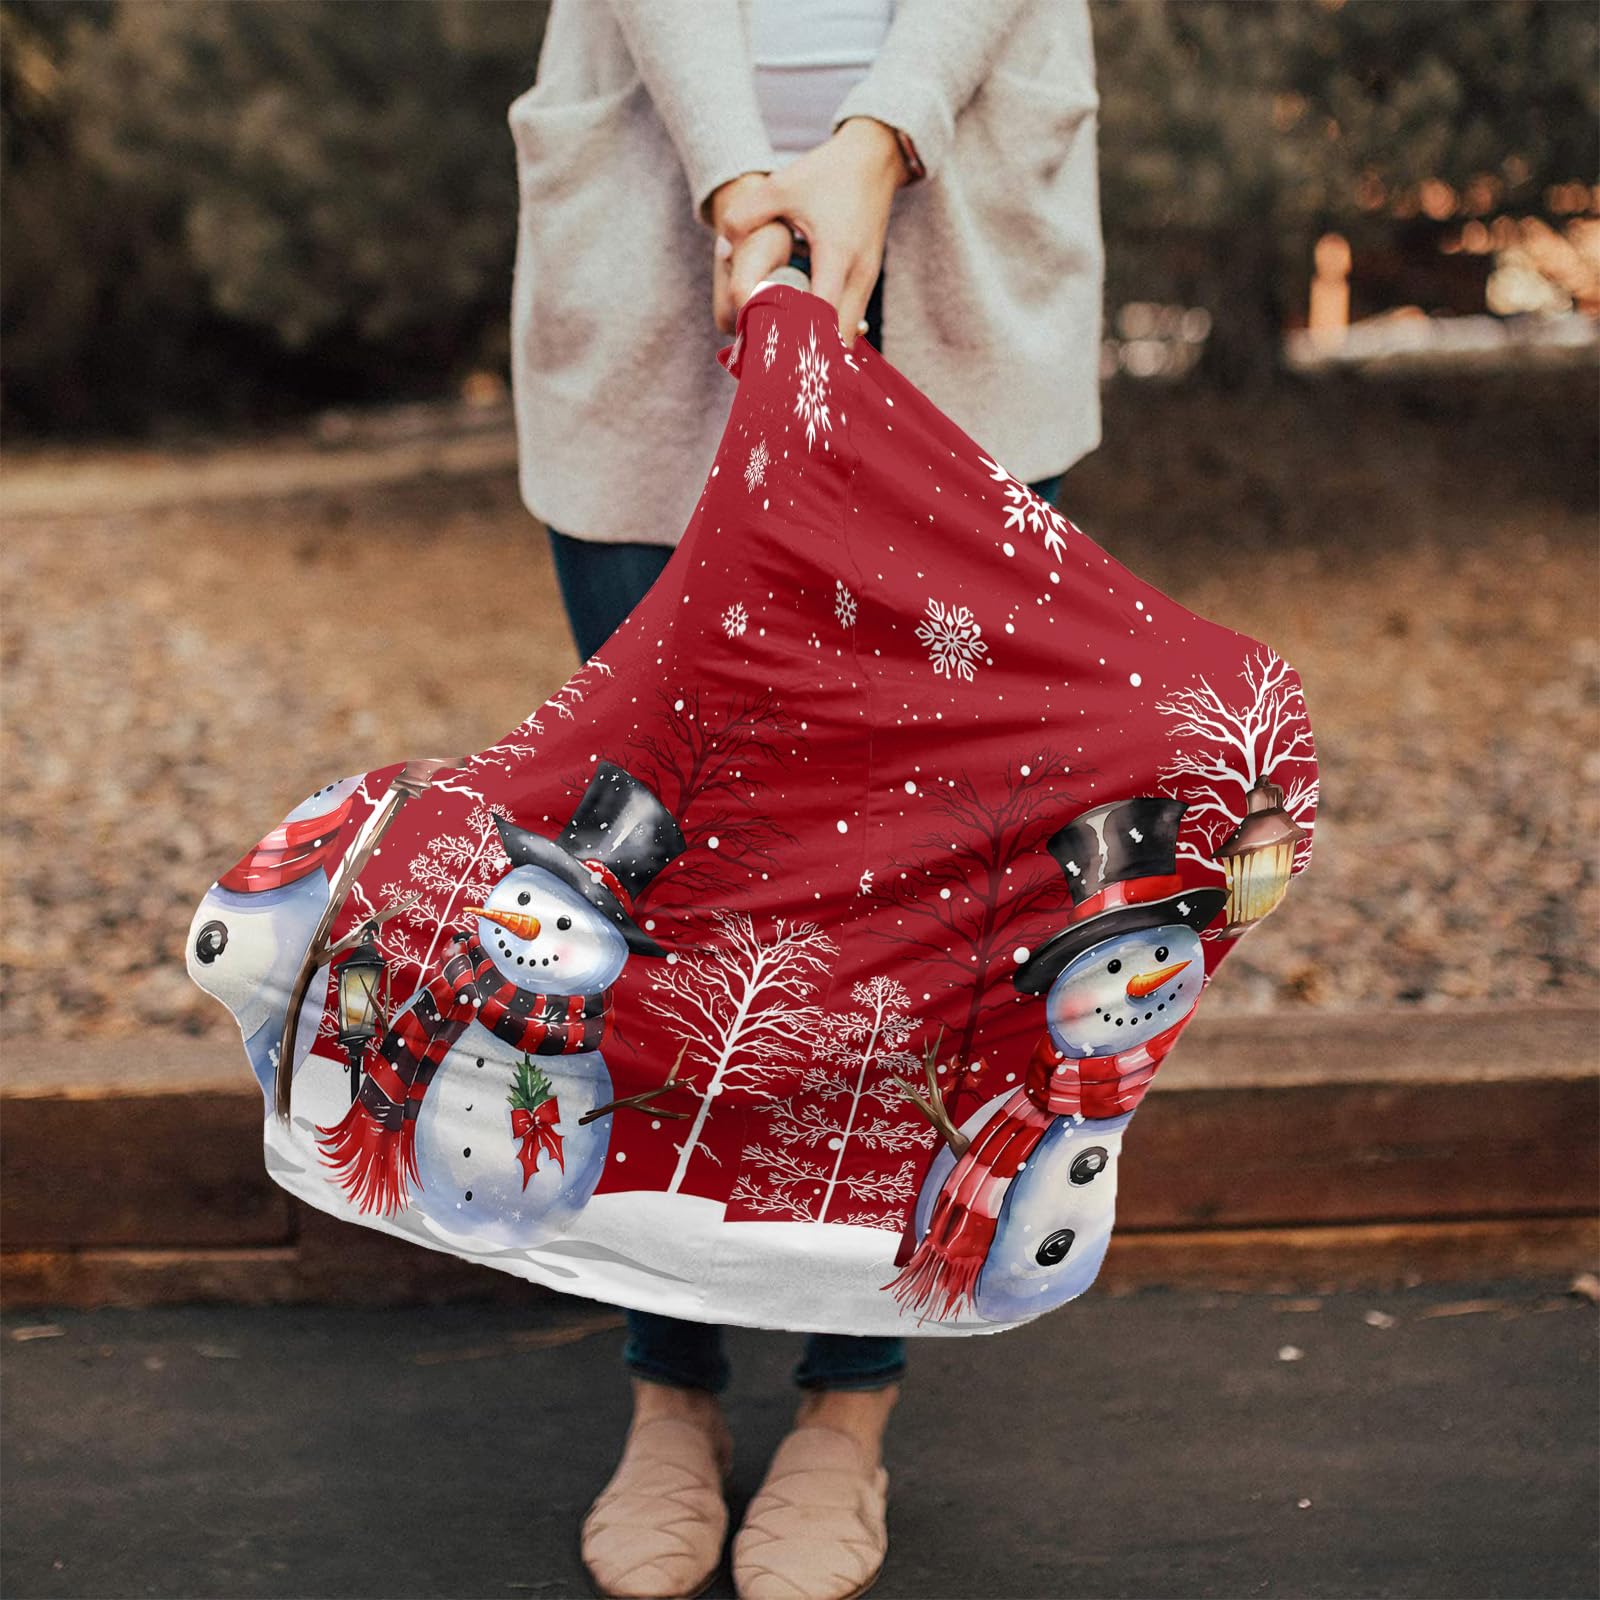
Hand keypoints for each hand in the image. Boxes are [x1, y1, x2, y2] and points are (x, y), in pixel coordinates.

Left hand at [716, 119, 905, 344]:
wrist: (874, 158)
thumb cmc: (827, 173)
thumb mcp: (781, 187)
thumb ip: (745, 215)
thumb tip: (722, 249)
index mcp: (836, 255)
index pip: (821, 316)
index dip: (798, 339)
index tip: (773, 354)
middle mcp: (858, 275)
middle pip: (839, 339)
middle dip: (810, 355)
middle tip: (777, 365)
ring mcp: (868, 280)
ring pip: (847, 333)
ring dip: (820, 346)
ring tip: (787, 356)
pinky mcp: (867, 279)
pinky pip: (849, 319)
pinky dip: (829, 332)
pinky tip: (804, 335)